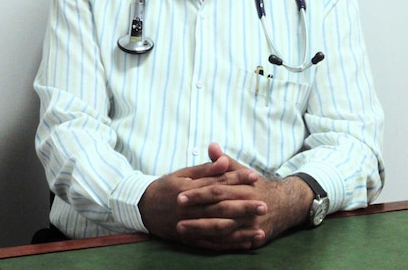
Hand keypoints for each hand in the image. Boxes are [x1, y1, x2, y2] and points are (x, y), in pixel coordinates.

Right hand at [139, 144, 264, 248]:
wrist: (142, 208)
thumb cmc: (165, 187)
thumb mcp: (183, 173)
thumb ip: (205, 169)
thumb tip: (225, 161)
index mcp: (188, 189)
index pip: (216, 183)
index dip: (236, 179)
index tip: (255, 175)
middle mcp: (190, 209)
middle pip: (220, 208)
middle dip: (243, 207)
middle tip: (264, 205)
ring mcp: (190, 226)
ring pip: (218, 228)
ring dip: (240, 230)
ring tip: (260, 229)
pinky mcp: (190, 239)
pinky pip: (212, 244)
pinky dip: (230, 245)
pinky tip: (246, 244)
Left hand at [175, 144, 312, 249]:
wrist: (287, 205)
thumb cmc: (258, 187)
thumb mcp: (243, 171)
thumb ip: (225, 162)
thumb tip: (212, 146)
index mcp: (244, 187)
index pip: (217, 189)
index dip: (198, 193)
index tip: (179, 194)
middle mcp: (248, 206)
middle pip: (219, 210)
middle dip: (196, 212)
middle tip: (176, 212)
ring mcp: (252, 224)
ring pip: (223, 229)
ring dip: (201, 230)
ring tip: (181, 228)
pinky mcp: (254, 238)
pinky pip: (231, 243)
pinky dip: (215, 243)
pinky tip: (198, 241)